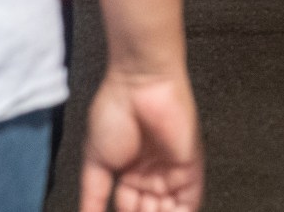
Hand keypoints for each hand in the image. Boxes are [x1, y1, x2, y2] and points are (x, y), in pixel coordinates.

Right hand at [79, 67, 201, 211]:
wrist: (139, 84)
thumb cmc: (115, 109)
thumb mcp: (95, 161)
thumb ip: (92, 196)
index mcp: (130, 172)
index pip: (128, 208)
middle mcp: (152, 174)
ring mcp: (172, 172)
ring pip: (168, 211)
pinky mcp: (190, 169)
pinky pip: (189, 204)